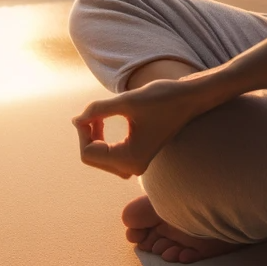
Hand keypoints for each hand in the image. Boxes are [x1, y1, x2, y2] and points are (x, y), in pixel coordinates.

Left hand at [73, 77, 209, 178]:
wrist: (191, 97)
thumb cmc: (163, 97)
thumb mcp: (127, 101)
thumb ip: (98, 110)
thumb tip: (75, 120)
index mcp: (130, 159)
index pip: (89, 153)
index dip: (82, 131)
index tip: (88, 111)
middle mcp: (133, 167)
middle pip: (93, 158)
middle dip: (87, 134)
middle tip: (93, 112)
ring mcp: (137, 163)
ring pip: (100, 157)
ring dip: (95, 136)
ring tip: (101, 114)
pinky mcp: (139, 155)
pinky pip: (111, 154)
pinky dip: (104, 137)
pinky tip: (107, 119)